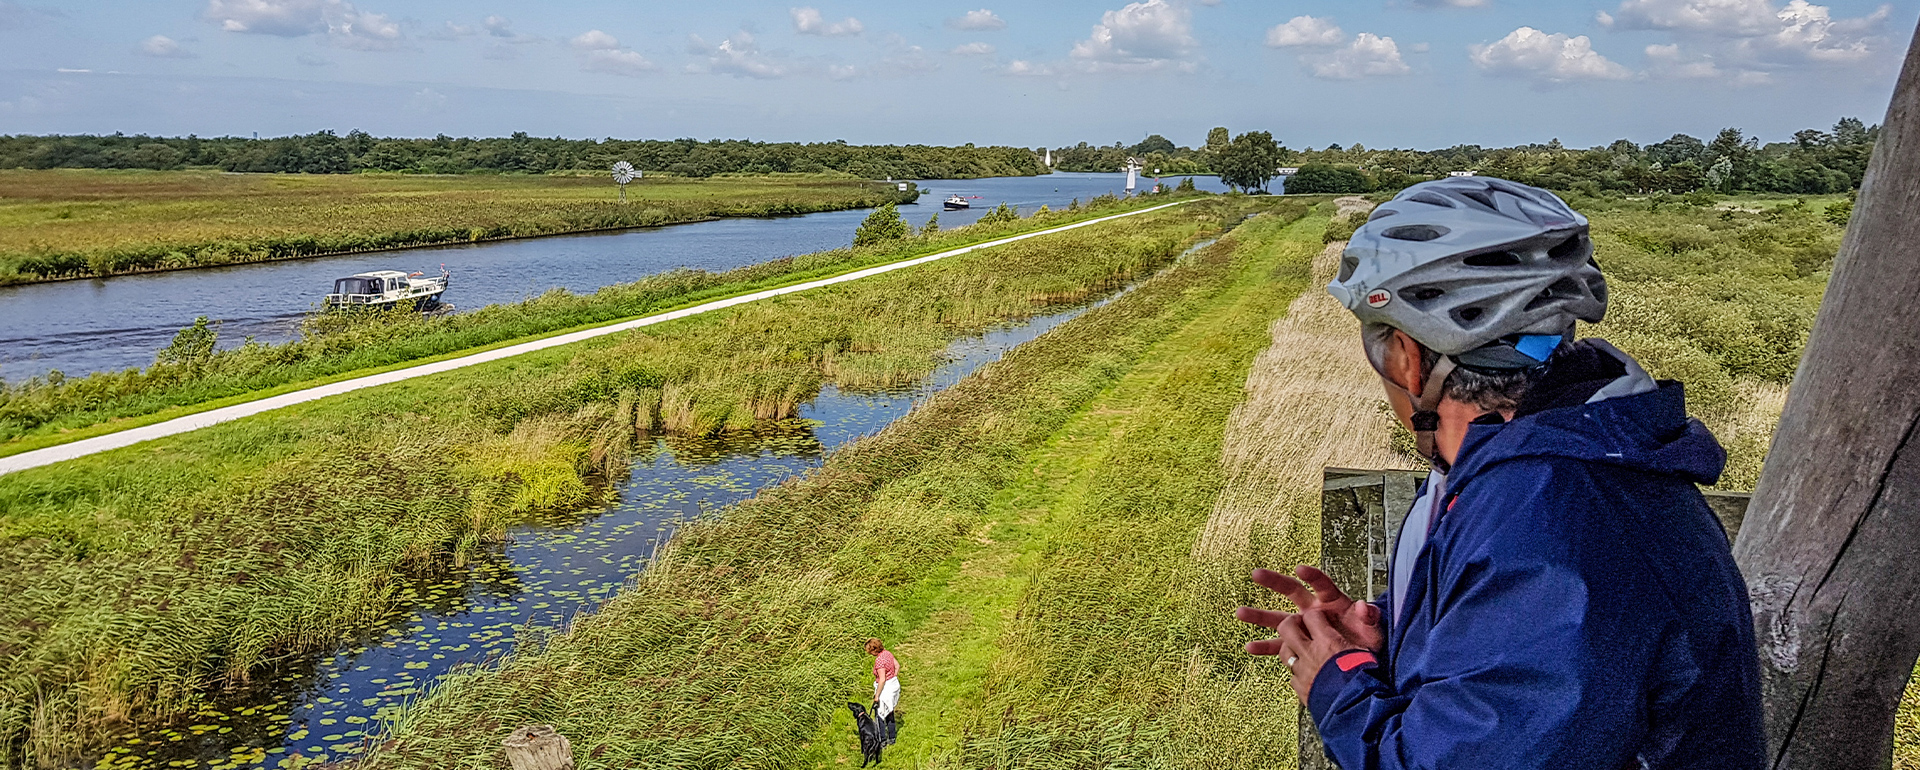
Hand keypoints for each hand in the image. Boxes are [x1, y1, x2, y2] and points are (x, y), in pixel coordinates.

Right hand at [1234, 566, 1384, 703]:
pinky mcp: (1300, 645)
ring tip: (1239, 613)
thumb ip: (1370, 616)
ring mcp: (1304, 627)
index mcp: (1332, 601)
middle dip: (1273, 582)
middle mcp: (1314, 610)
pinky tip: (1250, 647)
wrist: (1363, 660)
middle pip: (1291, 590)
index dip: (1312, 575)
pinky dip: (1265, 647)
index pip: (1321, 583)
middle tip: (1256, 574)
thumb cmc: (1369, 640)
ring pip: (1279, 619)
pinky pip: (1280, 646)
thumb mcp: (1374, 628)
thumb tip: (1364, 606)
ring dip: (1260, 615)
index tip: (1299, 569)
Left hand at [1273, 610, 1366, 703]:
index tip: (1319, 619)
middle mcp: (1311, 654)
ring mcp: (1303, 671)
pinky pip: (1291, 675)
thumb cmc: (1368, 679)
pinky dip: (1296, 672)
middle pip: (1287, 627)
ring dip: (1289, 647)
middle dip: (1291, 623)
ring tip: (1298, 648)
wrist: (1360, 710)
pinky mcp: (1301, 688)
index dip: (1314, 616)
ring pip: (1284, 651)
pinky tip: (1304, 672)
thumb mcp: (1371, 650)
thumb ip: (1366, 625)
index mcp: (1329, 642)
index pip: (1312, 616)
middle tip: (1298, 625)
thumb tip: (1362, 605)